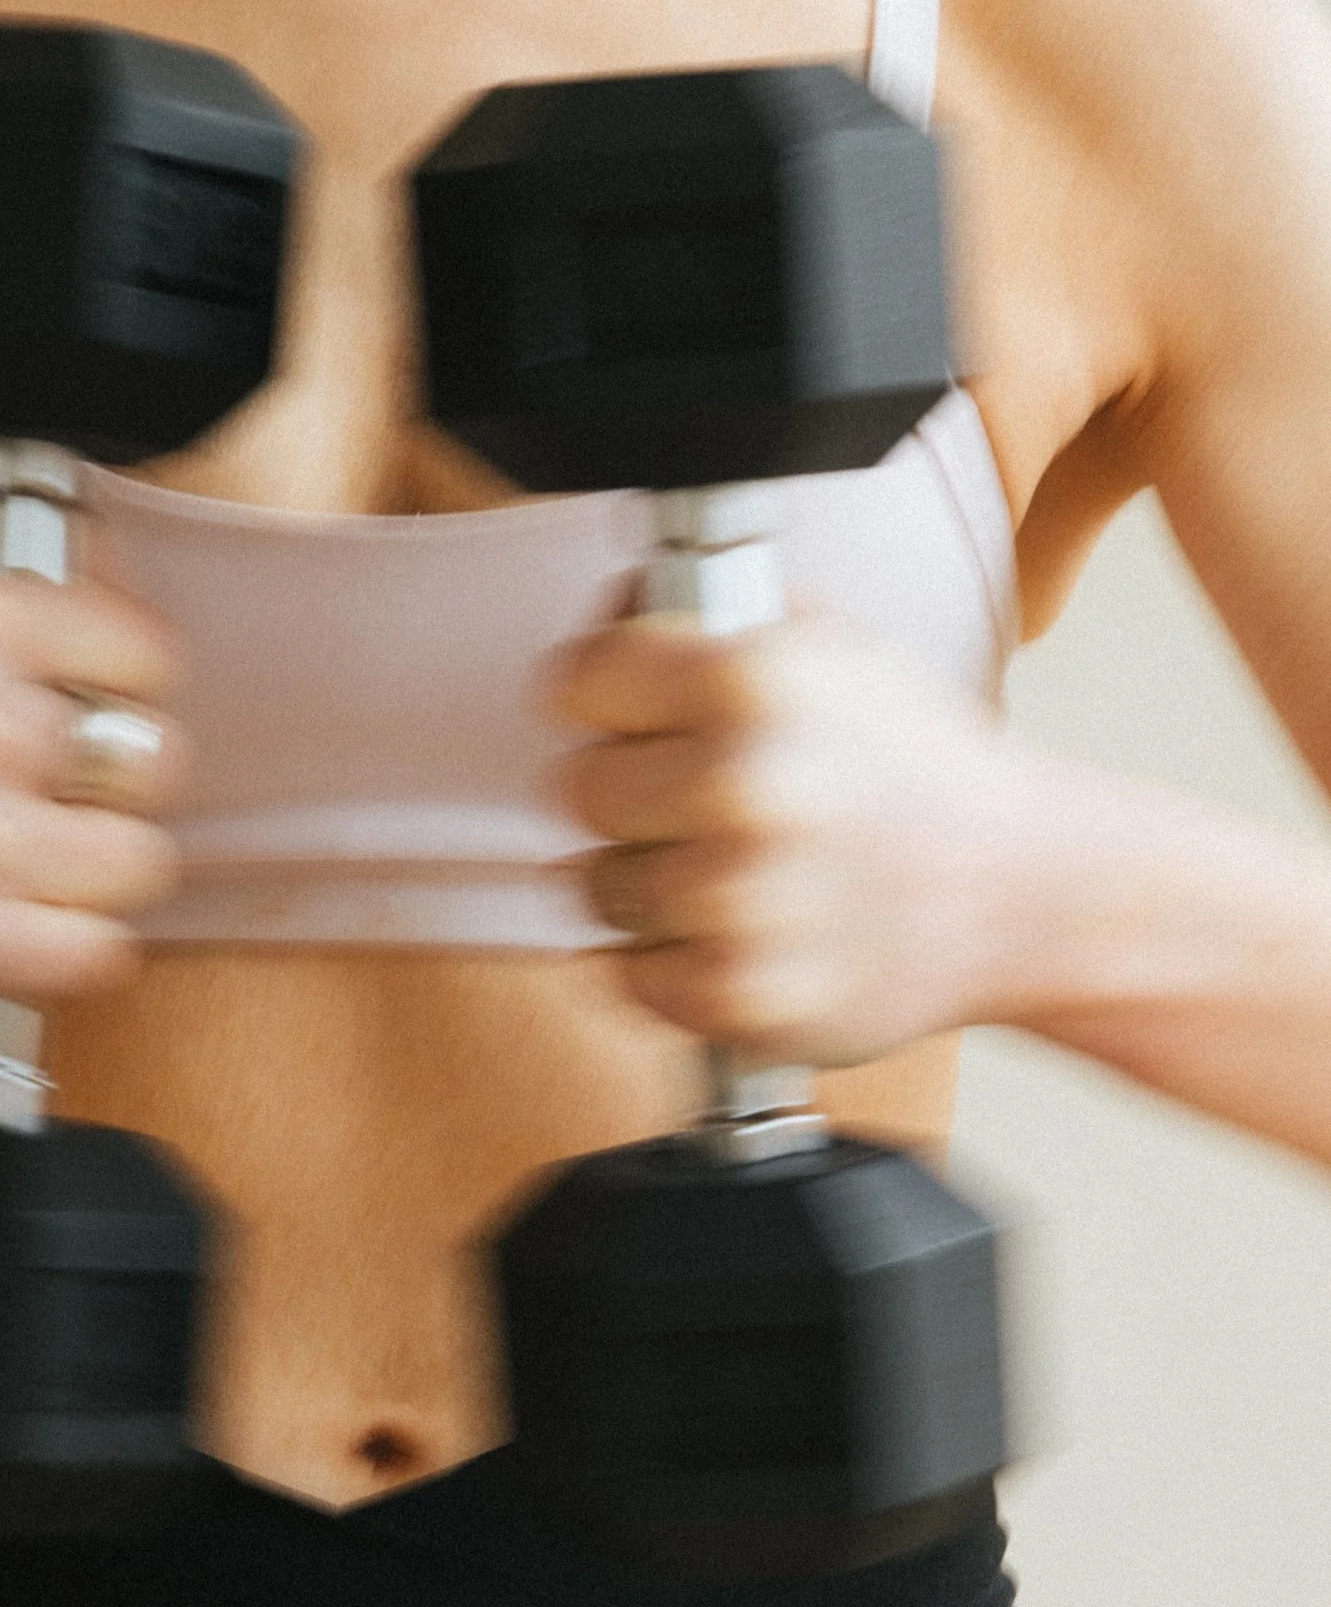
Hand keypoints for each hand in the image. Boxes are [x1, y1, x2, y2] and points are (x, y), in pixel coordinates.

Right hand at [0, 553, 184, 1007]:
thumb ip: (9, 559)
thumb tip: (108, 549)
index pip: (151, 656)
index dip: (124, 687)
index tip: (88, 704)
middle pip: (155, 763)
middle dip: (110, 779)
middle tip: (51, 785)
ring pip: (140, 862)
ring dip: (93, 869)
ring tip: (27, 855)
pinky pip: (96, 950)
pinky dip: (68, 946)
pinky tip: (18, 916)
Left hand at [551, 610, 1056, 1066]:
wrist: (1027, 894)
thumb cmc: (923, 772)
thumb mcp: (836, 647)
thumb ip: (713, 615)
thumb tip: (611, 611)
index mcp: (753, 680)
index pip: (580, 678)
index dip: (603, 697)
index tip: (625, 713)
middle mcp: (740, 786)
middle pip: (579, 787)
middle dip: (631, 791)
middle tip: (703, 800)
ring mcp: (736, 899)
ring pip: (597, 885)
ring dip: (649, 880)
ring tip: (735, 868)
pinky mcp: (737, 995)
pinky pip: (629, 972)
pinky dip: (671, 959)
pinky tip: (742, 929)